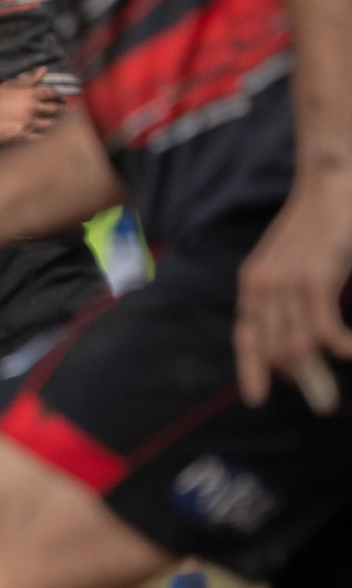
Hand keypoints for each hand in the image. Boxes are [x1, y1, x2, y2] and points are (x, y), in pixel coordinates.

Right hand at [0, 68, 63, 144]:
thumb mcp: (12, 85)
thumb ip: (30, 79)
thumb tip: (44, 70)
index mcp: (31, 94)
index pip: (54, 94)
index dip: (61, 97)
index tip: (62, 101)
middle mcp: (32, 108)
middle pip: (56, 110)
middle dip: (61, 111)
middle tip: (63, 113)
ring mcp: (28, 123)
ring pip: (51, 125)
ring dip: (56, 124)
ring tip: (58, 125)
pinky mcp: (22, 136)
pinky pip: (41, 138)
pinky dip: (46, 137)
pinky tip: (48, 137)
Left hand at [232, 169, 351, 413]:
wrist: (330, 185)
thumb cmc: (317, 226)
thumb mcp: (290, 263)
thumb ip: (286, 296)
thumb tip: (299, 336)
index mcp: (253, 284)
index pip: (247, 337)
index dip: (251, 369)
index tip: (256, 397)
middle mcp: (262, 287)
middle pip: (273, 350)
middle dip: (298, 381)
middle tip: (322, 402)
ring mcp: (286, 284)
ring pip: (296, 346)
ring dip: (319, 373)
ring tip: (335, 385)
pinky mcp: (314, 280)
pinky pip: (324, 330)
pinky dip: (339, 348)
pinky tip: (351, 353)